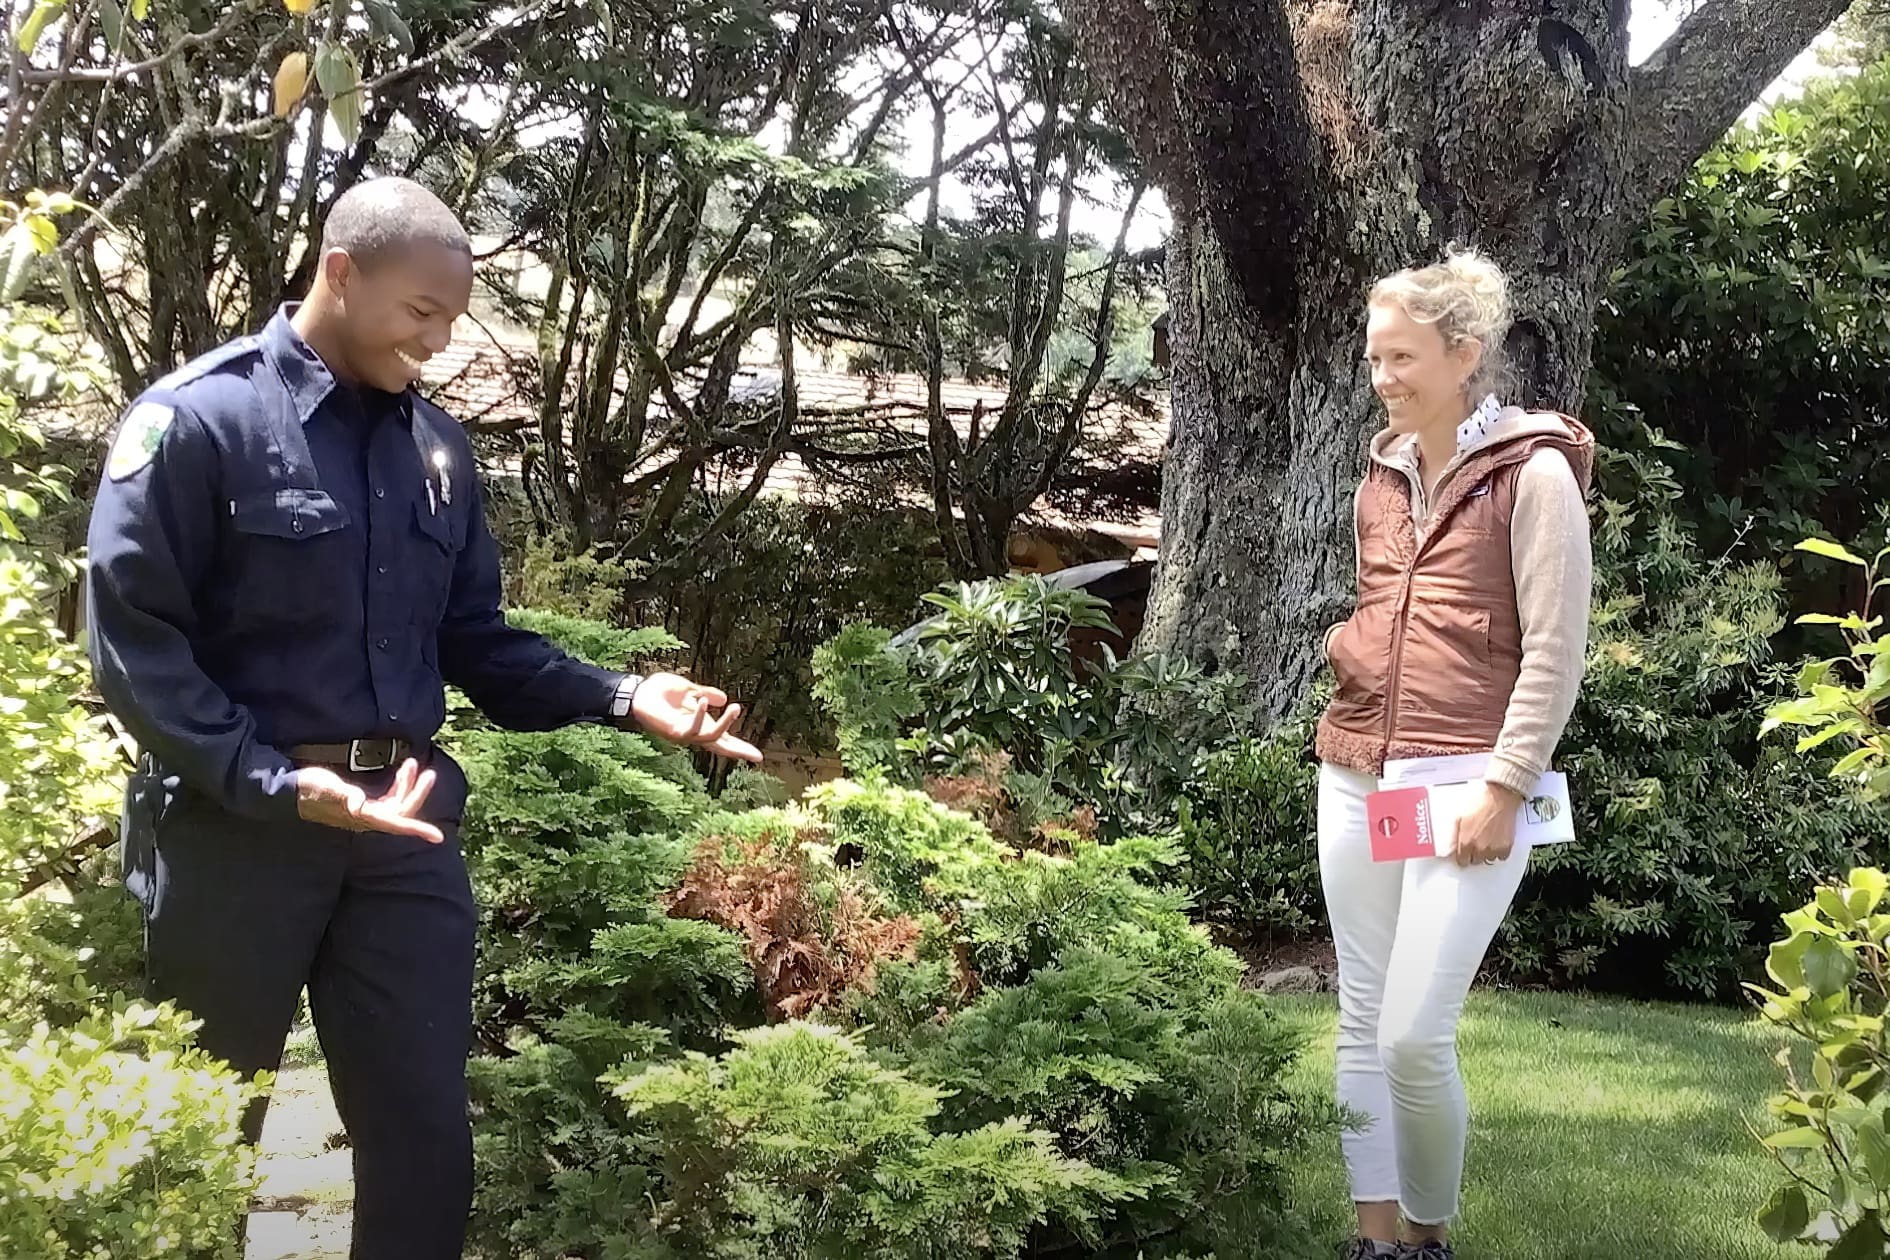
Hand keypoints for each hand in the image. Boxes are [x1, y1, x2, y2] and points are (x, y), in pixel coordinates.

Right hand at [296, 759, 442, 843]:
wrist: (295, 791)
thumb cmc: (310, 790)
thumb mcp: (326, 789)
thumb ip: (344, 796)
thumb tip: (359, 803)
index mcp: (364, 817)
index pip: (396, 824)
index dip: (418, 829)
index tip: (438, 837)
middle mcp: (369, 818)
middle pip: (403, 811)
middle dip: (418, 793)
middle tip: (429, 774)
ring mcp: (367, 813)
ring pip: (398, 803)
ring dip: (408, 786)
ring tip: (412, 764)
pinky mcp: (363, 806)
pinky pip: (389, 799)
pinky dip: (398, 787)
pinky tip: (401, 774)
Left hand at [630, 671, 763, 763]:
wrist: (636, 692)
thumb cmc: (658, 691)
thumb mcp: (688, 689)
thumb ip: (705, 694)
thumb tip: (723, 699)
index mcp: (699, 723)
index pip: (723, 737)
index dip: (740, 746)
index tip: (758, 757)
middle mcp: (694, 733)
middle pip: (721, 745)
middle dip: (739, 751)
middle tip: (757, 756)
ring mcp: (684, 734)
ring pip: (711, 736)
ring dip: (725, 723)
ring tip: (737, 707)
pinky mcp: (674, 731)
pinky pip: (691, 728)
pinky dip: (699, 715)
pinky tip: (702, 701)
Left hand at [1451, 782, 1520, 867]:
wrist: (1499, 797)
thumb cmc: (1480, 803)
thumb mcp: (1460, 818)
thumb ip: (1456, 834)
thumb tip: (1452, 844)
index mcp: (1466, 842)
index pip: (1462, 861)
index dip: (1462, 856)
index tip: (1464, 854)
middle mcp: (1479, 848)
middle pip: (1475, 861)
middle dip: (1474, 854)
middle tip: (1476, 843)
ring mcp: (1493, 849)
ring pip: (1488, 859)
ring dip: (1486, 853)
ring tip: (1487, 840)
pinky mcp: (1506, 847)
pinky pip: (1501, 856)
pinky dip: (1499, 851)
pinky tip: (1496, 841)